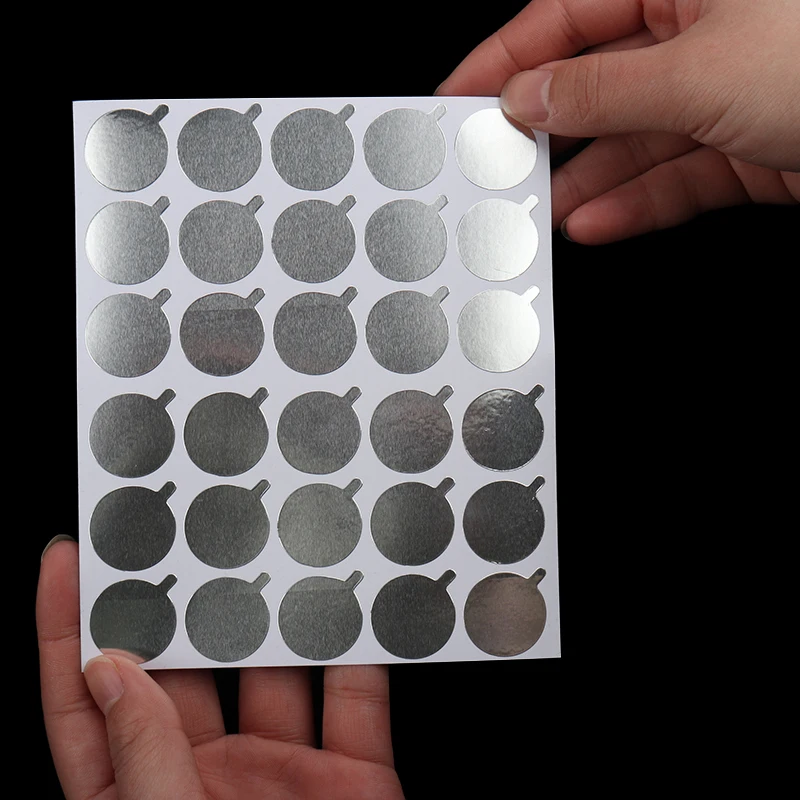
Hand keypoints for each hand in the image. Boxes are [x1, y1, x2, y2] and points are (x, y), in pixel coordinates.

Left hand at [37, 538, 403, 798]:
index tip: (71, 558)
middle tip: (188, 531)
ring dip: (279, 618)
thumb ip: (142, 760)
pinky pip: (358, 701)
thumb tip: (111, 669)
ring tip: (276, 554)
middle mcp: (205, 775)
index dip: (71, 628)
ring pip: (276, 672)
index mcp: (137, 799)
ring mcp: (280, 773)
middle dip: (188, 602)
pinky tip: (360, 611)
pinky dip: (363, 655)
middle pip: (187, 669)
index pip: (87, 700)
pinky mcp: (351, 778)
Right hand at [437, 0, 798, 243]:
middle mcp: (701, 30)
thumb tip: (527, 94)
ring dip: (584, 179)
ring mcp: (722, 93)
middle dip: (544, 129)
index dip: (506, 57)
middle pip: (597, 80)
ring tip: (536, 210)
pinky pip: (673, 177)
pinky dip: (634, 204)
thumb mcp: (699, 70)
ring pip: (631, 138)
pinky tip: (594, 223)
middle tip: (494, 166)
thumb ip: (602, 89)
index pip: (567, 14)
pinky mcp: (744, 149)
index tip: (458, 97)